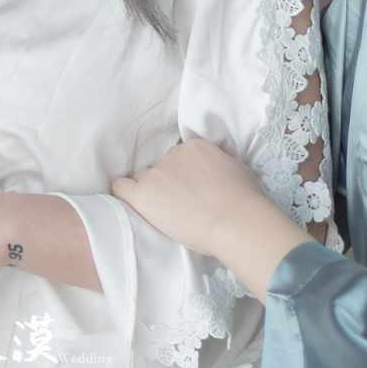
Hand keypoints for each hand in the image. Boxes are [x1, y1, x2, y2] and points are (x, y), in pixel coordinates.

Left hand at [113, 139, 309, 293]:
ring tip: (162, 212)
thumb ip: (221, 164)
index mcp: (194, 148)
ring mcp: (156, 174)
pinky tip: (135, 207)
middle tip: (178, 205)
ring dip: (149, 192)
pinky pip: (121, 188)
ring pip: (140, 179)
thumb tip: (220, 170)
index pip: (177, 159)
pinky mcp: (144, 194)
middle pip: (158, 169)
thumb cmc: (245, 200)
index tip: (189, 192)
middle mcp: (172, 156)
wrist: (235, 219)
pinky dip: (125, 195)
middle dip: (165, 185)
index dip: (181, 177)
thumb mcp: (238, 170)